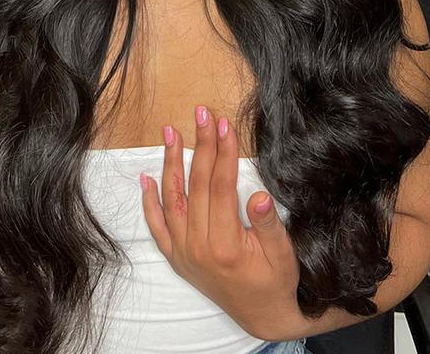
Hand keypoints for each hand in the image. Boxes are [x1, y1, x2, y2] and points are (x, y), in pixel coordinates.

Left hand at [139, 106, 300, 339]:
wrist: (263, 316)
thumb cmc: (277, 282)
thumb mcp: (283, 254)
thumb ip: (268, 225)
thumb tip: (258, 195)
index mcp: (225, 245)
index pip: (220, 186)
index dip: (223, 153)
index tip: (225, 125)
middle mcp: (197, 248)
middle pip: (196, 185)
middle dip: (200, 145)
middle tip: (203, 114)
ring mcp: (183, 253)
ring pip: (172, 199)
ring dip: (170, 163)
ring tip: (171, 132)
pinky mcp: (176, 257)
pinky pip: (157, 227)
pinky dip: (149, 202)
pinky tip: (146, 177)